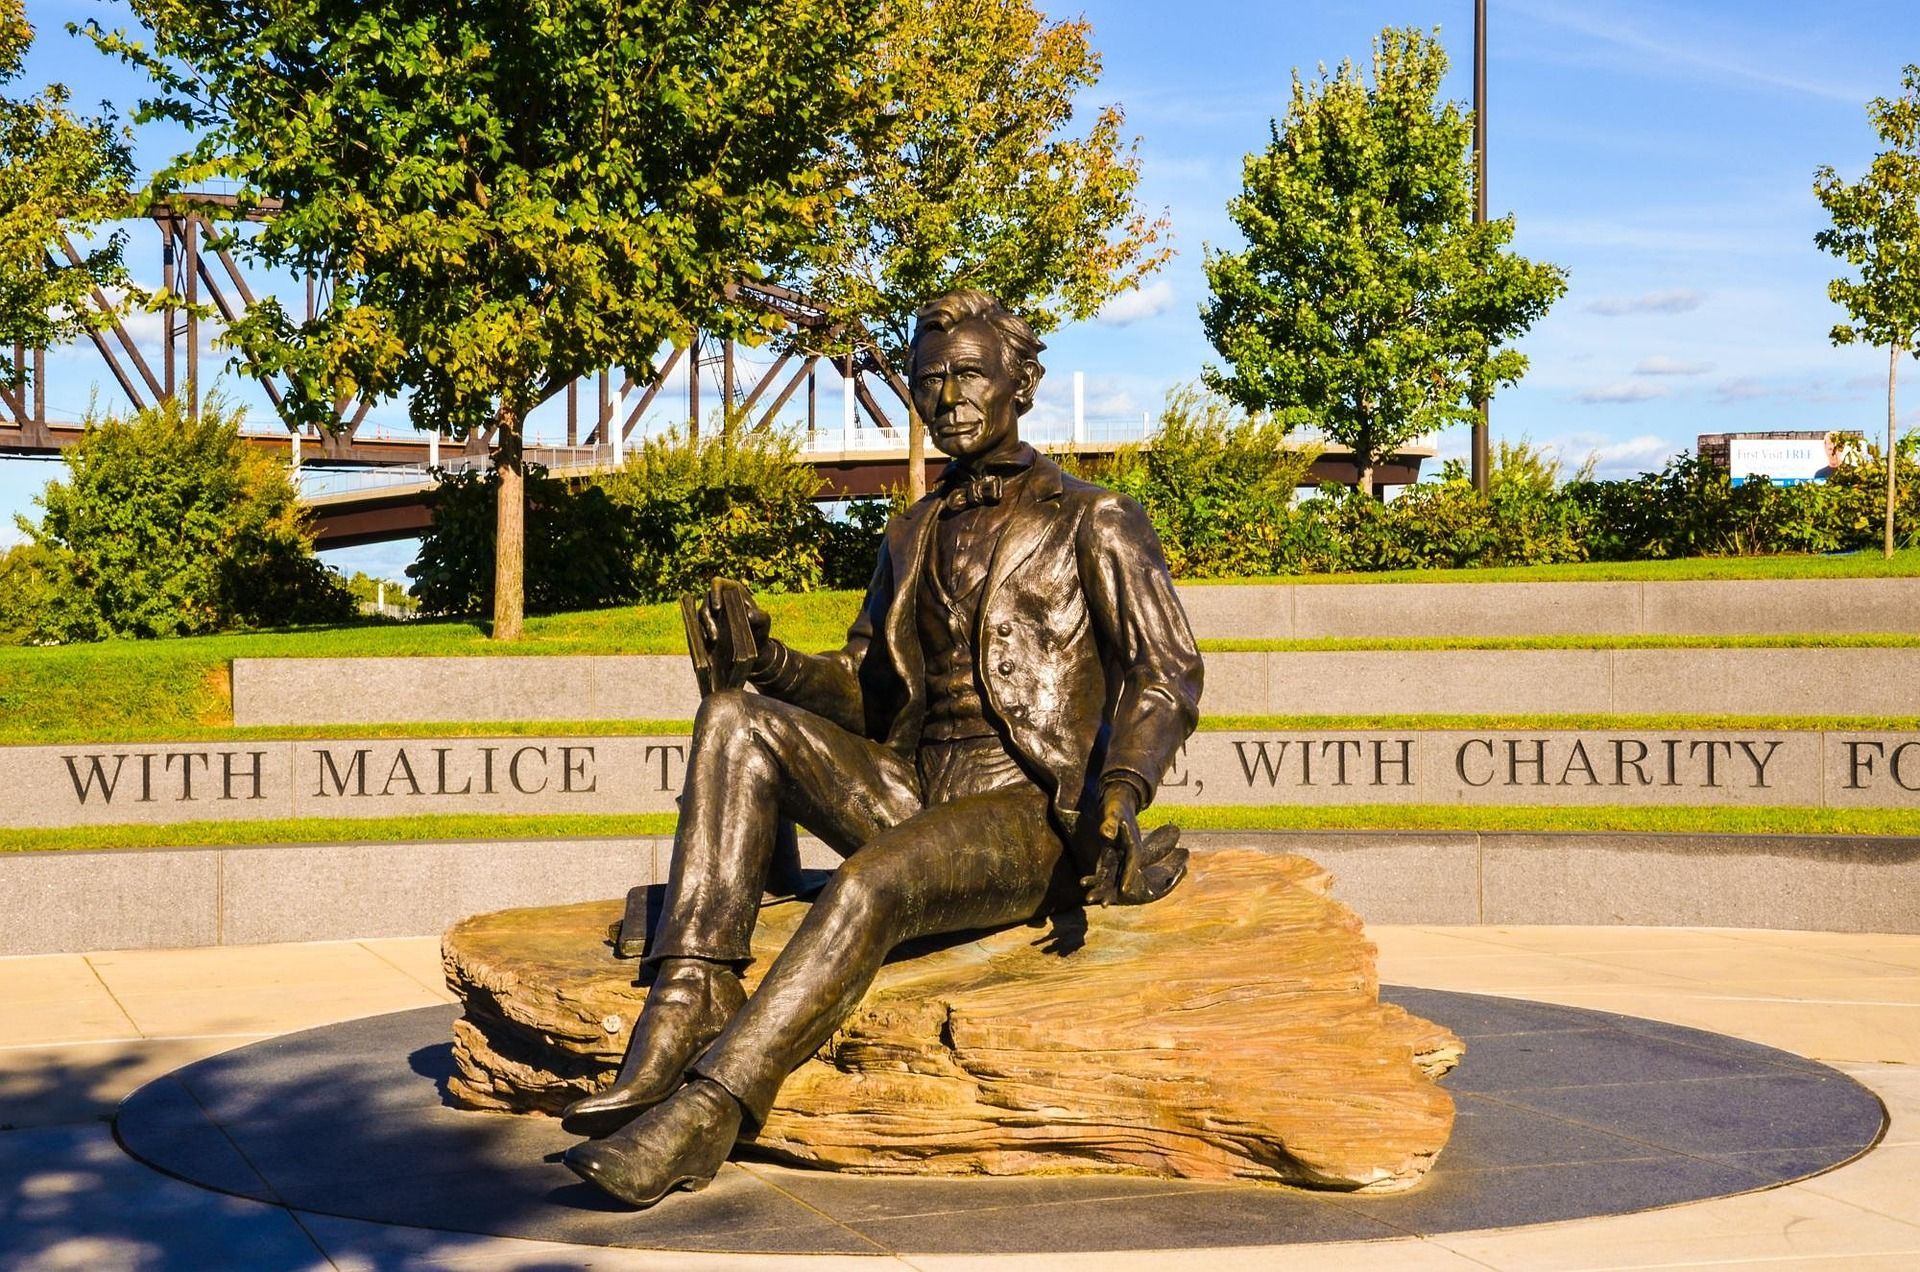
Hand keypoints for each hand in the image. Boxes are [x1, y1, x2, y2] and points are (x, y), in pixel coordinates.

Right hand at [700, 578, 772, 676]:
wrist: (754, 647)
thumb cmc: (760, 629)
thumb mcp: (765, 623)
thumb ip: (761, 617)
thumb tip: (749, 614)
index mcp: (731, 589)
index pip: (717, 583)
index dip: (714, 592)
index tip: (717, 608)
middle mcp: (718, 598)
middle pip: (706, 599)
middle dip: (708, 614)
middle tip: (715, 629)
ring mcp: (710, 611)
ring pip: (700, 614)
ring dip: (705, 626)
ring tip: (714, 639)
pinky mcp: (705, 625)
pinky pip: (698, 627)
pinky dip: (702, 634)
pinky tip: (708, 644)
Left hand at [1081, 781, 1186, 905]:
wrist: (1116, 801)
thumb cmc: (1116, 805)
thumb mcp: (1113, 812)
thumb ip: (1110, 823)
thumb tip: (1106, 834)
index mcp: (1134, 845)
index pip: (1133, 864)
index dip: (1128, 878)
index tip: (1125, 891)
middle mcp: (1127, 854)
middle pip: (1121, 875)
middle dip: (1113, 890)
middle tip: (1104, 904)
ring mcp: (1118, 856)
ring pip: (1111, 876)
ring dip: (1102, 888)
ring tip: (1090, 900)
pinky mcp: (1109, 855)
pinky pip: (1102, 870)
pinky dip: (1095, 878)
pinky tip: (1083, 885)